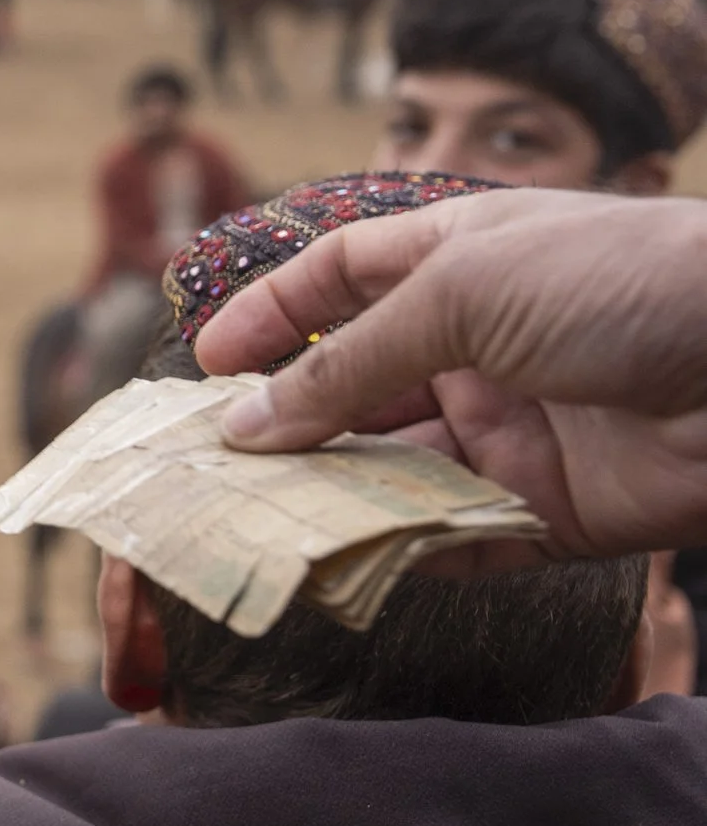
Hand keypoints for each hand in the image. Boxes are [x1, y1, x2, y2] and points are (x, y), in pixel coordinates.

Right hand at [194, 190, 706, 563]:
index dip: (274, 314)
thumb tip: (244, 427)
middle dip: (287, 422)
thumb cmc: (618, 285)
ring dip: (328, 492)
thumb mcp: (461, 294)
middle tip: (213, 465)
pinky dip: (396, 552)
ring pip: (391, 468)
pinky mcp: (546, 511)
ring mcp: (513, 429)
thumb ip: (345, 365)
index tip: (208, 363)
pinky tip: (339, 562)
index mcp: (463, 262)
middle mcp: (482, 345)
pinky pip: (451, 538)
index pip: (345, 280)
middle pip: (356, 386)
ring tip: (255, 519)